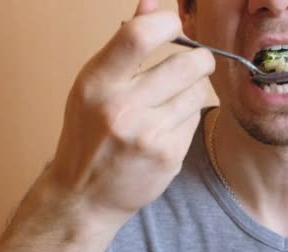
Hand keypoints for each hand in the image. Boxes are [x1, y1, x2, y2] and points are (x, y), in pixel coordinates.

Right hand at [45, 0, 214, 228]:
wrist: (85, 196)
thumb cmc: (89, 135)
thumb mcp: (94, 87)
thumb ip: (125, 46)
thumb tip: (151, 3)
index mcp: (96, 83)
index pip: (139, 36)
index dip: (167, 23)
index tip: (176, 27)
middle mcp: (121, 108)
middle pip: (189, 64)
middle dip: (201, 60)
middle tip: (197, 64)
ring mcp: (147, 135)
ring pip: (198, 93)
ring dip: (193, 93)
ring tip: (172, 103)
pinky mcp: (169, 156)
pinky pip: (195, 121)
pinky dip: (188, 119)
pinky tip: (168, 129)